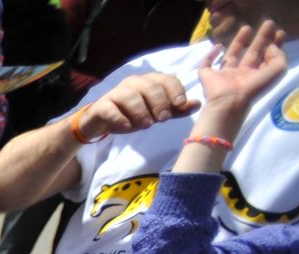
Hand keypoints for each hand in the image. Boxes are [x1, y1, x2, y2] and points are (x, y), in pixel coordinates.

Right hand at [75, 71, 197, 142]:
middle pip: (150, 86)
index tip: (180, 104)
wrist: (101, 122)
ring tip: (146, 125)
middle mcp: (133, 83)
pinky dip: (120, 118)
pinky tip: (127, 128)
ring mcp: (116, 93)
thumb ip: (175, 110)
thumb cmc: (132, 115)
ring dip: (140, 111)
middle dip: (159, 102)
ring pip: (130, 96)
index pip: (166, 79)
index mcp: (149, 81)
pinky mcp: (101, 106)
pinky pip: (111, 109)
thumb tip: (197, 103)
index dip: (175, 90)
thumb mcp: (155, 114)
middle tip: (164, 119)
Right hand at [196, 20, 285, 121]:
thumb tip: (270, 46)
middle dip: (261, 39)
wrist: (230, 101)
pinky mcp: (207, 76)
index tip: (279, 32)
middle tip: (269, 23)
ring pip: (232, 56)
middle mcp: (242, 75)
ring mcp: (224, 76)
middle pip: (253, 54)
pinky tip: (217, 46)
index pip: (267, 58)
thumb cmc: (254, 87)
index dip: (274, 45)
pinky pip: (207, 65)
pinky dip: (210, 56)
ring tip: (247, 27)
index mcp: (256, 76)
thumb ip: (279, 56)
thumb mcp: (277, 70)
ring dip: (239, 42)